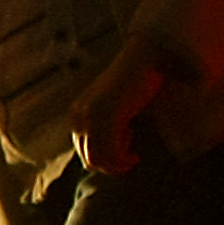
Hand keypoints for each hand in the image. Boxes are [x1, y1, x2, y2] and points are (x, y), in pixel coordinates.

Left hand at [71, 33, 167, 175]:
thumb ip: (106, 127)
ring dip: (118, 164)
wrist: (144, 59)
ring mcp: (92, 116)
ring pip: (98, 159)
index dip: (105, 158)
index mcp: (78, 114)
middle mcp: (80, 116)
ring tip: (132, 156)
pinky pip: (111, 152)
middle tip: (130, 156)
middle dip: (111, 165)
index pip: (83, 151)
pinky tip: (134, 152)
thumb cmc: (135, 84)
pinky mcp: (108, 116)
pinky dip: (123, 159)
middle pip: (89, 159)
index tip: (124, 147)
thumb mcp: (113, 108)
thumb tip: (107, 158)